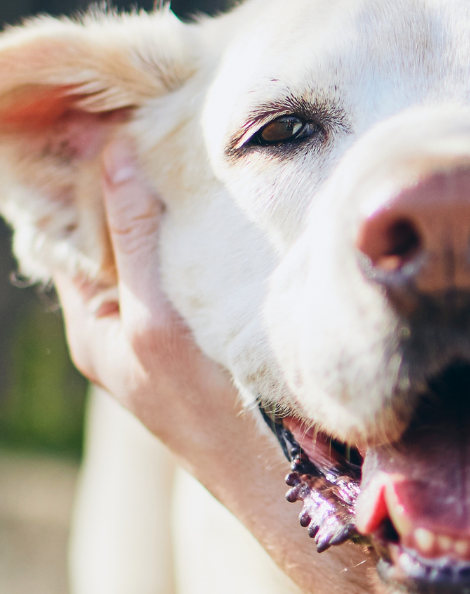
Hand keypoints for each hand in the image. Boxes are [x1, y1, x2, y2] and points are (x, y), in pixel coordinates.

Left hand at [52, 139, 248, 473]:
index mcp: (94, 323)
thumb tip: (112, 153)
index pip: (71, 229)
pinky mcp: (211, 333)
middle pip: (117, 236)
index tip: (103, 117)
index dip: (81, 176)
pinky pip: (195, 273)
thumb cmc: (207, 408)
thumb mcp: (156, 318)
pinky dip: (202, 237)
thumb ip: (135, 239)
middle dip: (130, 184)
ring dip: (172, 208)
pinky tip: (225, 209)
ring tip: (191, 153)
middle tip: (154, 121)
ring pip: (160, 252)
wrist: (275, 476)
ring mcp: (170, 331)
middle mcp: (125, 324)